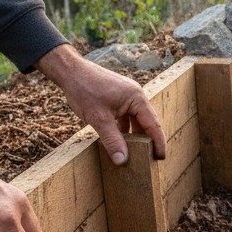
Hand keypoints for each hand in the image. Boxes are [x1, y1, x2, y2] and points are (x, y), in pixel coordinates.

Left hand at [36, 45, 165, 163]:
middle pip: (147, 122)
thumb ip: (112, 140)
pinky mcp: (118, 96)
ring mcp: (127, 95)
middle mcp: (136, 95)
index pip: (153, 124)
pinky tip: (119, 139)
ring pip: (136, 119)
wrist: (70, 71)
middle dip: (149, 140)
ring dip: (135, 134)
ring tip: (136, 152)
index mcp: (137, 98)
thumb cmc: (85, 90)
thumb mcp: (99, 119)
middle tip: (150, 159)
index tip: (161, 158)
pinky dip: (125, 128)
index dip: (158, 142)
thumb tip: (122, 161)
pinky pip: (126, 115)